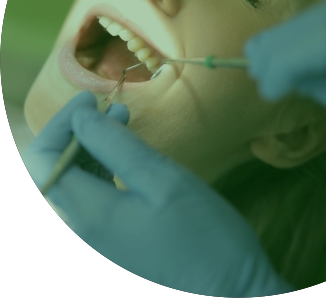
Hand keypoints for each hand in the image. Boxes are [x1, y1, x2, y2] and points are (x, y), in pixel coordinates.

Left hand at [22, 91, 291, 295]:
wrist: (230, 288)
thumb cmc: (204, 233)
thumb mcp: (163, 180)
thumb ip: (118, 146)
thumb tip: (81, 117)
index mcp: (89, 212)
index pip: (42, 160)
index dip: (59, 123)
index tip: (90, 99)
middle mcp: (84, 226)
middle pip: (55, 170)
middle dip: (77, 130)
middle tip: (111, 106)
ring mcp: (100, 233)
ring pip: (75, 179)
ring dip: (92, 144)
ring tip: (122, 119)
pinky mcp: (118, 234)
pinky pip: (94, 192)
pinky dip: (104, 164)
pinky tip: (128, 152)